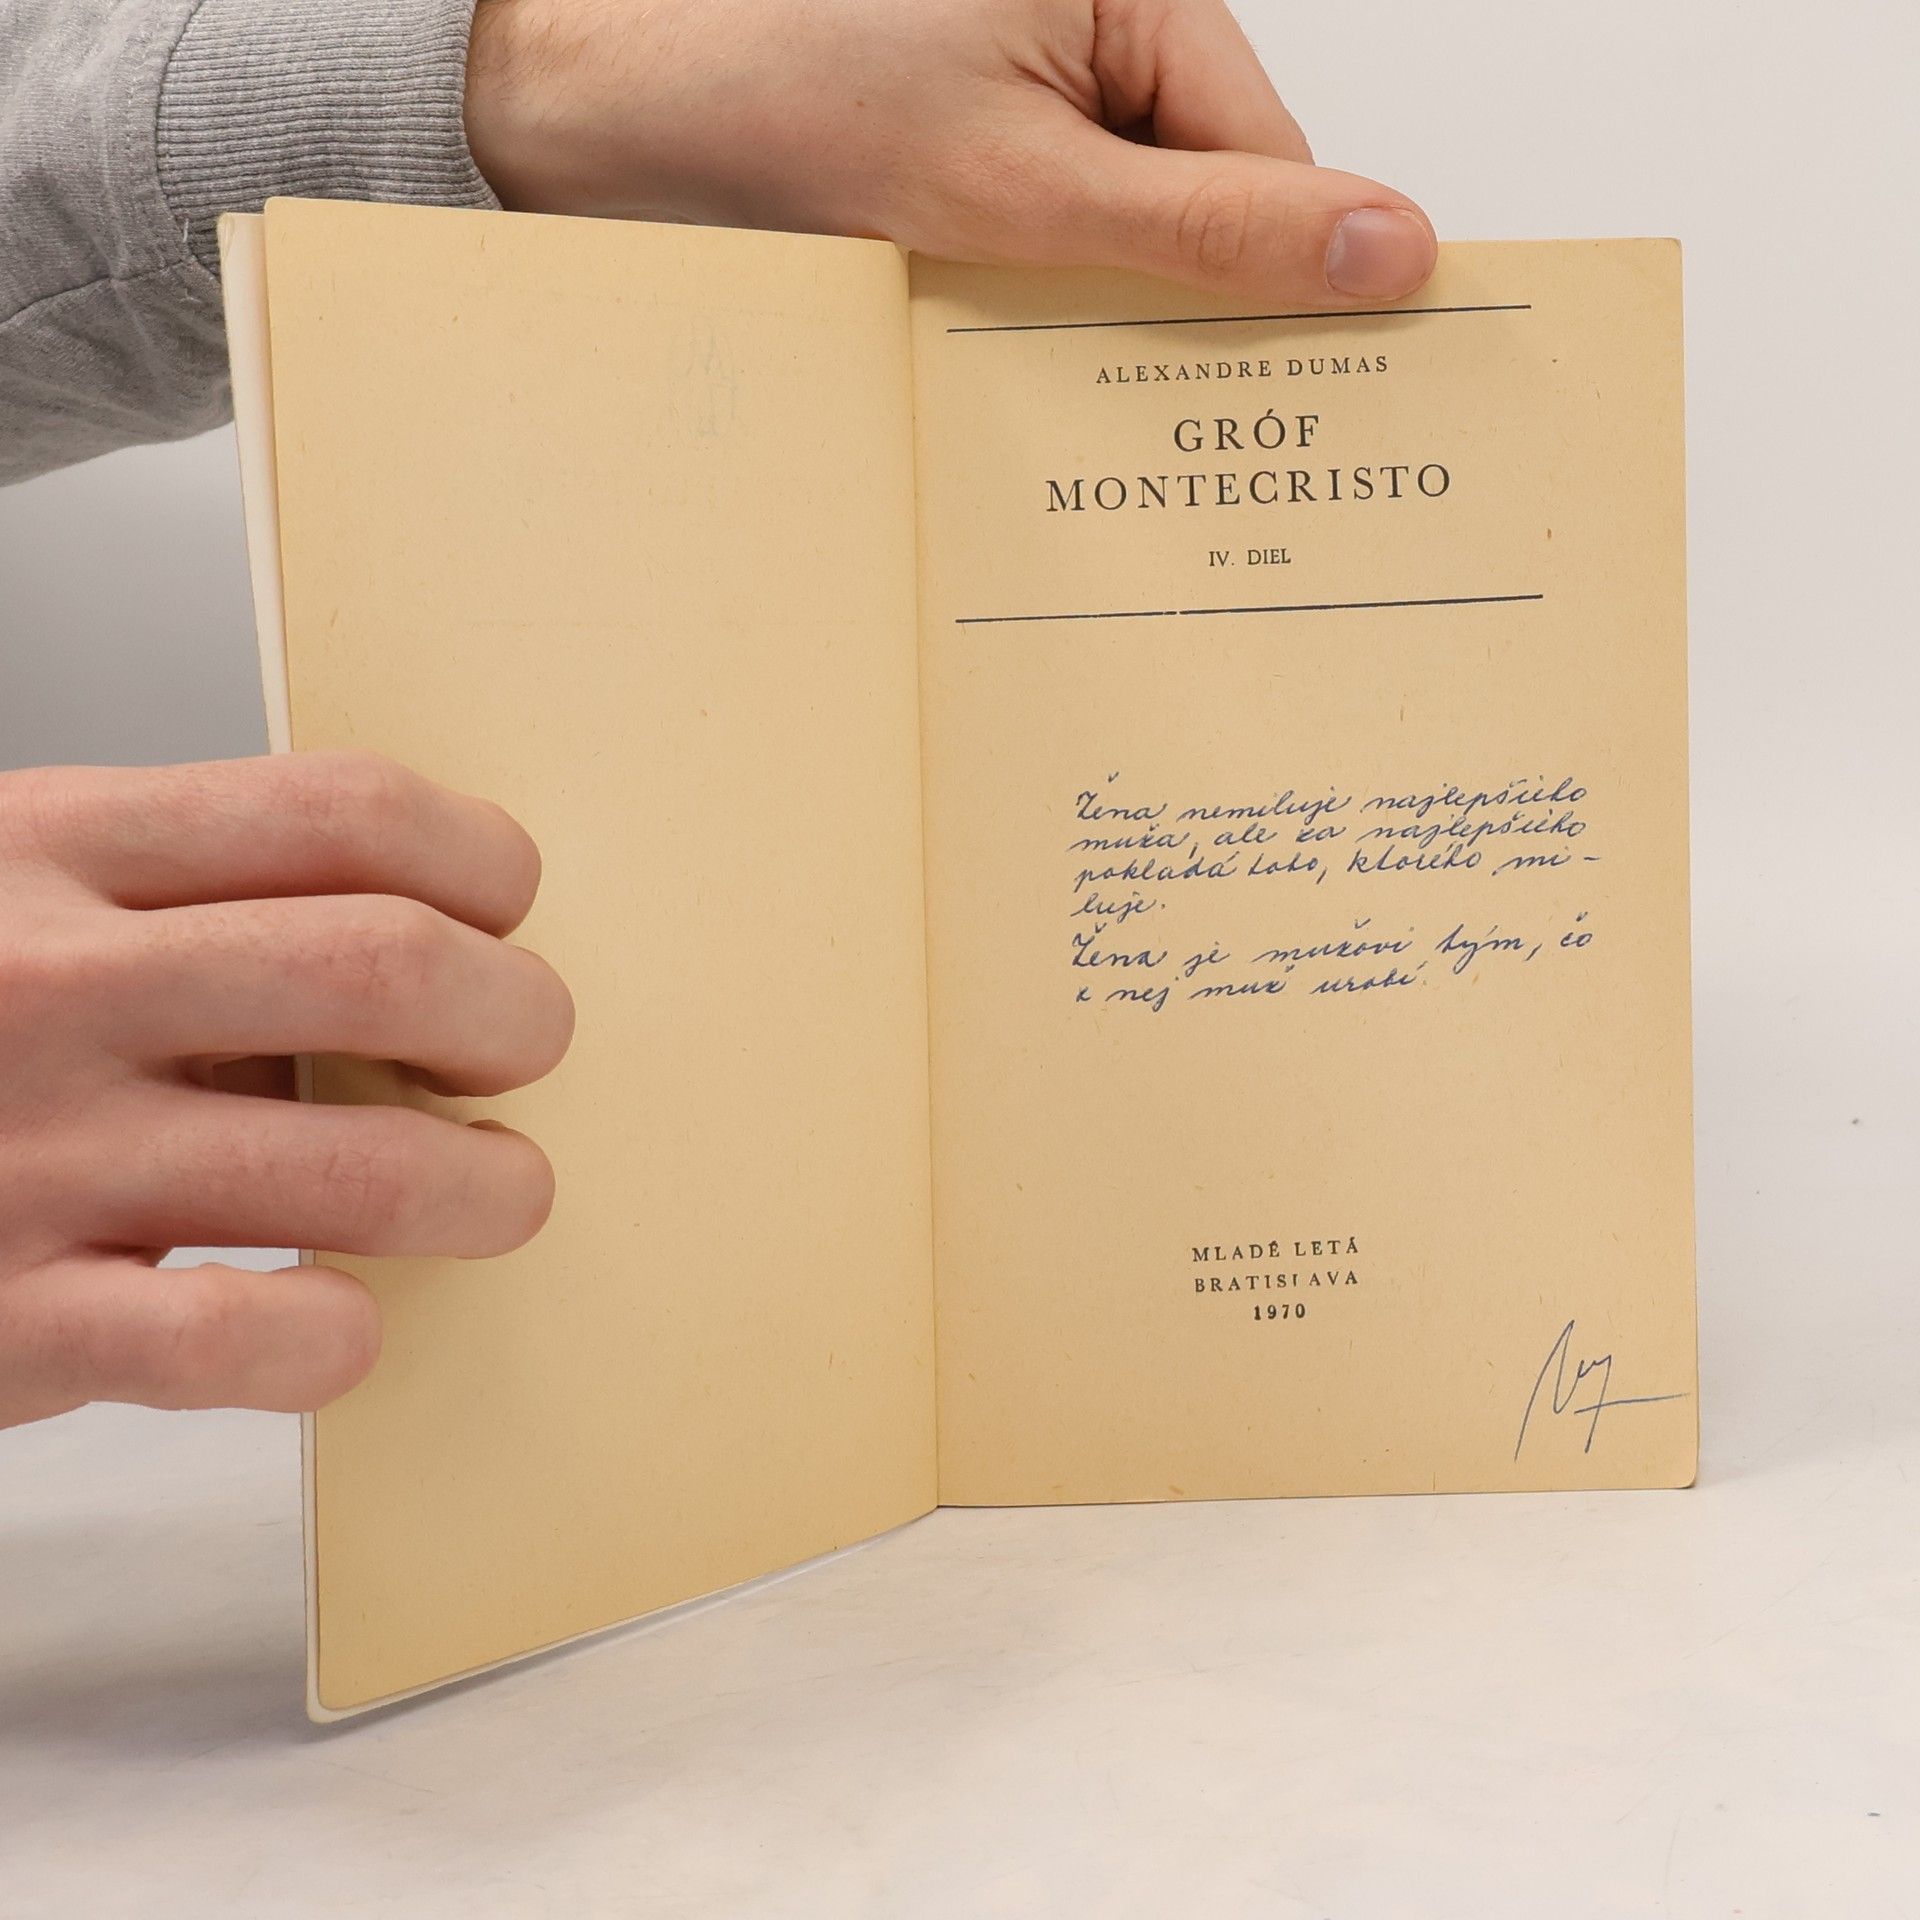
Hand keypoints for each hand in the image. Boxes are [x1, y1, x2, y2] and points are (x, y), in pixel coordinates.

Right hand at [0, 753, 573, 1430]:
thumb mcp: (8, 895)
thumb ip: (183, 907)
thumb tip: (430, 952)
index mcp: (55, 847)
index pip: (349, 808)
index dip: (483, 863)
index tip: (507, 914)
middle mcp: (46, 985)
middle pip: (388, 965)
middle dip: (517, 1017)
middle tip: (519, 1055)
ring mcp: (25, 1156)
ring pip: (360, 1168)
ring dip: (485, 1188)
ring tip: (492, 1192)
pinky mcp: (2, 1323)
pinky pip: (240, 1339)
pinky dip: (334, 1340)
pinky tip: (339, 1321)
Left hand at [465, 0, 1435, 304]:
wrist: (610, 109)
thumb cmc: (789, 98)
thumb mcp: (1024, 186)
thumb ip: (1208, 228)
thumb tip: (1385, 248)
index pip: (1265, 152)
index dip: (1270, 273)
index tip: (1279, 389)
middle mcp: (1090, 25)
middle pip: (1200, 189)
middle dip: (1172, 297)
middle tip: (1146, 403)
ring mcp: (1026, 86)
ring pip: (1123, 225)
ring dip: (1093, 305)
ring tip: (1033, 350)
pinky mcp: (971, 142)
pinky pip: (1051, 233)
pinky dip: (1035, 295)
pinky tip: (996, 336)